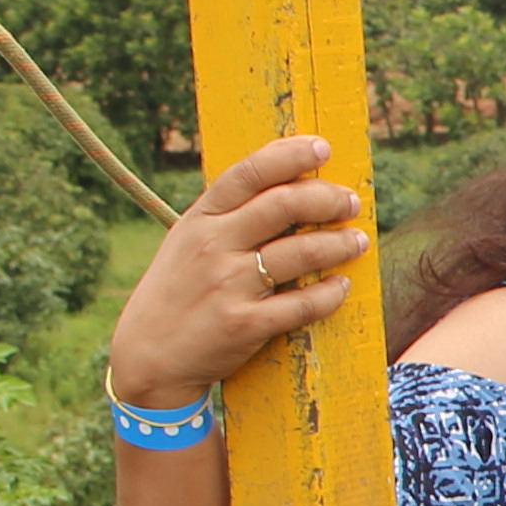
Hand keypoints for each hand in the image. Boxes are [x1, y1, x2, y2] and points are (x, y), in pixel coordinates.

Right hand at [109, 134, 369, 407]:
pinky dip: (328, 294)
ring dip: (338, 243)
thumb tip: (290, 189)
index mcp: (200, 220)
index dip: (290, 155)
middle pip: (283, 205)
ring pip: (300, 252)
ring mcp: (228, 285)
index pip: (249, 173)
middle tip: (351, 203)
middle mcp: (213, 245)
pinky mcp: (244, 325)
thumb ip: (228, 217)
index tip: (323, 148)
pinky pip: (301, 304)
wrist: (148, 357)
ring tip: (357, 242)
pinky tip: (341, 286)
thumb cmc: (177, 292)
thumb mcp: (187, 243)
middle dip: (327, 198)